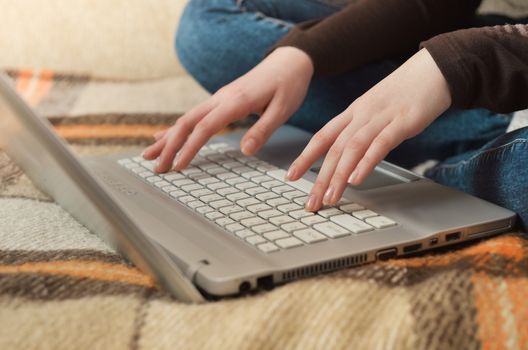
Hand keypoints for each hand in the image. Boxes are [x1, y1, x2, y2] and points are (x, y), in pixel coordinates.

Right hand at [142, 47, 313, 172]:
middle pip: (187, 122)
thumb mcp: (282, 109)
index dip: (189, 148)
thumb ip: (262, 130)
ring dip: (167, 138)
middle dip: (169, 146)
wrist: (289, 61)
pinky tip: (165, 137)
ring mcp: (219, 98)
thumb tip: (245, 151)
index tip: (178, 166)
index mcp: (235, 101)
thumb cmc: (288, 85)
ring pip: (186, 119)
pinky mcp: (221, 101)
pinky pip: (194, 116)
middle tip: (157, 167)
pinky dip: (177, 129)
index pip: (205, 127)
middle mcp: (221, 98)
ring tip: (150, 156)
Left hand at [286, 48, 451, 211]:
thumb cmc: (406, 92)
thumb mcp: (377, 110)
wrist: (435, 68)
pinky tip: (356, 179)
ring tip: (331, 198)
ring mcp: (381, 118)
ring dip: (338, 176)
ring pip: (352, 149)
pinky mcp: (402, 122)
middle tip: (311, 202)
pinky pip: (380, 144)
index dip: (304, 157)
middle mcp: (362, 115)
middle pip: (334, 149)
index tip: (290, 176)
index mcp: (353, 112)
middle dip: (319, 178)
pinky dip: (366, 163)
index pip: (322, 137)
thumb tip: (352, 156)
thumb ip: (363, 131)